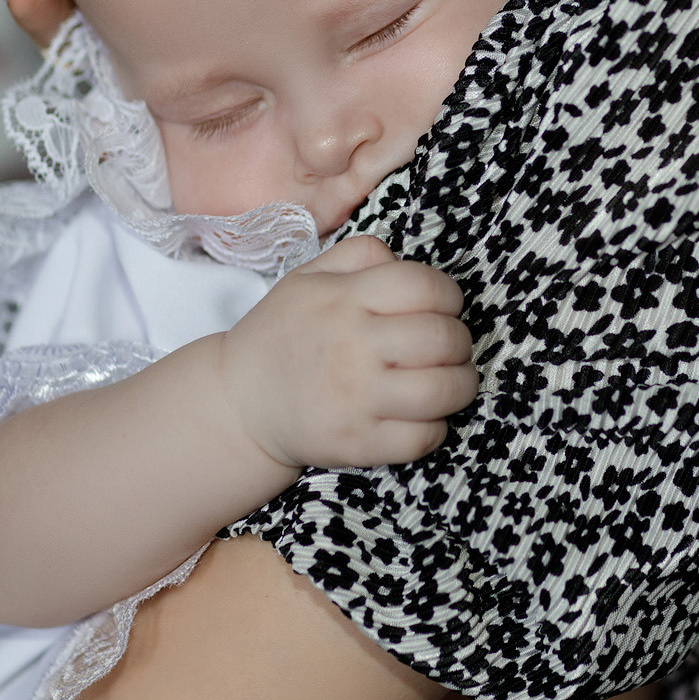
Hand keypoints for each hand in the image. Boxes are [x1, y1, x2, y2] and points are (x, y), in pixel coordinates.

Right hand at [217, 236, 476, 470]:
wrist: (238, 403)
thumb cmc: (284, 334)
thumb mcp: (309, 277)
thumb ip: (360, 254)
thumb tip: (403, 260)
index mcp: (344, 300)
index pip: (425, 286)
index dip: (448, 295)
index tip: (443, 307)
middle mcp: (352, 347)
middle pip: (444, 338)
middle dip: (459, 341)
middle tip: (448, 346)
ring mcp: (356, 400)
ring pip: (444, 390)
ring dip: (460, 384)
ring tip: (448, 380)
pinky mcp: (358, 444)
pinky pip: (424, 437)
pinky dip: (436, 427)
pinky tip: (422, 414)